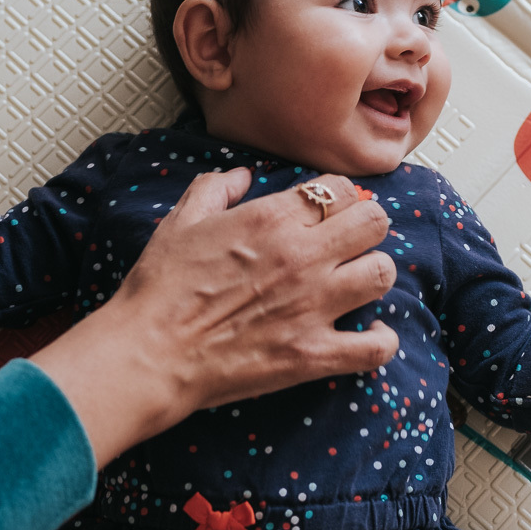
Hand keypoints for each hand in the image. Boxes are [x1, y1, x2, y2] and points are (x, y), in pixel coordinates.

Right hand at [33, 169, 399, 465]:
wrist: (148, 353)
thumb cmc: (160, 287)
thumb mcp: (181, 221)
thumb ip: (216, 188)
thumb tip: (241, 174)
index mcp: (272, 219)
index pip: (340, 188)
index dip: (338, 195)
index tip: (327, 210)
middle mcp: (303, 257)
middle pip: (375, 223)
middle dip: (366, 225)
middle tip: (349, 240)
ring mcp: (314, 307)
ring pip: (383, 274)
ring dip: (373, 273)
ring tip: (356, 281)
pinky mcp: (313, 354)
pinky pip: (376, 347)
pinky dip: (381, 339)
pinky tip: (370, 331)